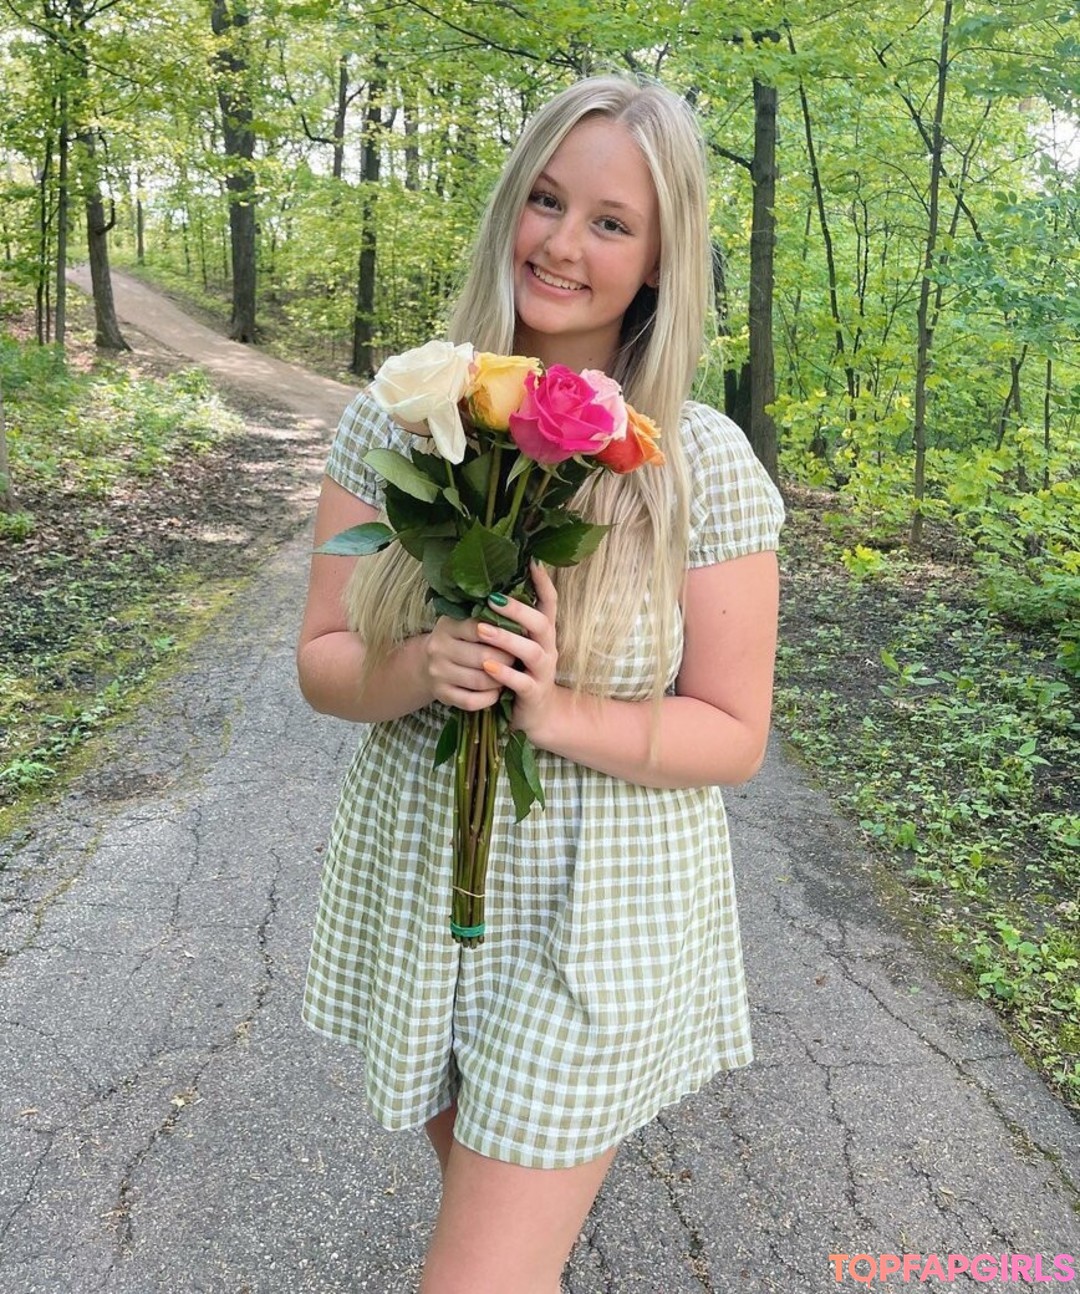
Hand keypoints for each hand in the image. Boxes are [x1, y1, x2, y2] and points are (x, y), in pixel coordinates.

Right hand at [423, 615, 514, 710]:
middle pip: (483, 657)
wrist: (428, 664)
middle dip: (506, 660)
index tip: (518, 638)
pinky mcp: (441, 694)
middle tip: (517, 659)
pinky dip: (489, 698)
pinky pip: (471, 701)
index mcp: (447, 625)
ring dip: (500, 680)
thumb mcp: (466, 623)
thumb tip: (521, 617)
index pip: (481, 628)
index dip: (504, 635)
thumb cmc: (459, 641)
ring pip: (479, 681)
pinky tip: (496, 691)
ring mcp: (437, 673)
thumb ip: (487, 618)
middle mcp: (438, 648)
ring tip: (508, 675)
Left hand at [475, 561, 560, 739]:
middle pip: (541, 623)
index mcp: (544, 633)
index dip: (543, 582)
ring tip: (482, 630)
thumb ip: (511, 621)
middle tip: (492, 600)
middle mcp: (548, 648)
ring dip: (506, 639)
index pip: (549, 603)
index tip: (532, 561)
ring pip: (531, 651)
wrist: (539, 714)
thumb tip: (488, 589)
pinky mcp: (534, 693)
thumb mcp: (519, 644)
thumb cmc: (522, 672)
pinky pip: (521, 682)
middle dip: (518, 610)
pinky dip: (505, 673)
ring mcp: (543, 671)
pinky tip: (488, 666)